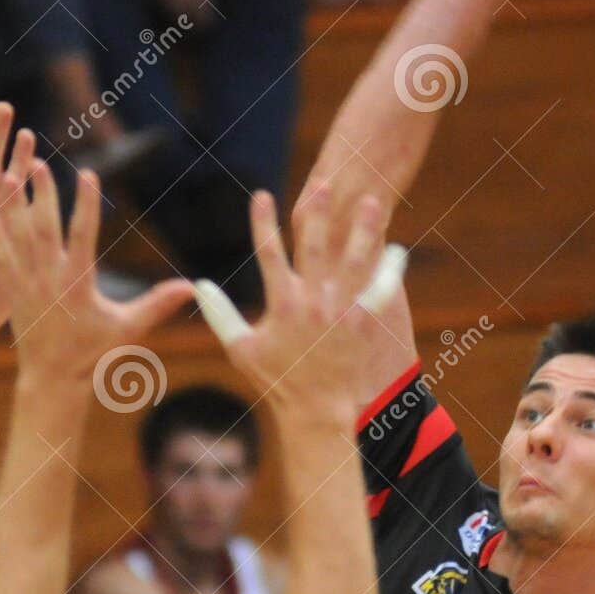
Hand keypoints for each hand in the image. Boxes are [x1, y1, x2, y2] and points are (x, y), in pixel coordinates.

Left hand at [0, 162, 192, 379]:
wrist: (52, 379)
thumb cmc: (92, 352)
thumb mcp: (128, 328)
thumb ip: (158, 304)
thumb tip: (192, 288)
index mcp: (79, 283)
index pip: (84, 235)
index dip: (86, 204)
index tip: (88, 174)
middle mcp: (51, 279)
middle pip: (45, 229)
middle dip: (42, 194)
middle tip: (37, 161)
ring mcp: (28, 285)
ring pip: (18, 238)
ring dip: (13, 206)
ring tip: (9, 172)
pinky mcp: (12, 292)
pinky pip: (1, 261)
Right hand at [198, 184, 385, 417]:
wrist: (316, 410)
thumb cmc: (276, 380)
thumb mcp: (240, 348)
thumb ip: (219, 315)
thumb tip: (198, 287)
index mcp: (280, 304)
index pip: (268, 253)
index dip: (263, 222)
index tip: (262, 195)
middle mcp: (311, 302)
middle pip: (313, 246)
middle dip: (317, 213)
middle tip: (323, 183)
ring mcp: (340, 311)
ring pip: (353, 261)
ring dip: (361, 230)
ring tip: (371, 202)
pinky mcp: (364, 323)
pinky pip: (380, 291)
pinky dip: (389, 270)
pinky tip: (397, 249)